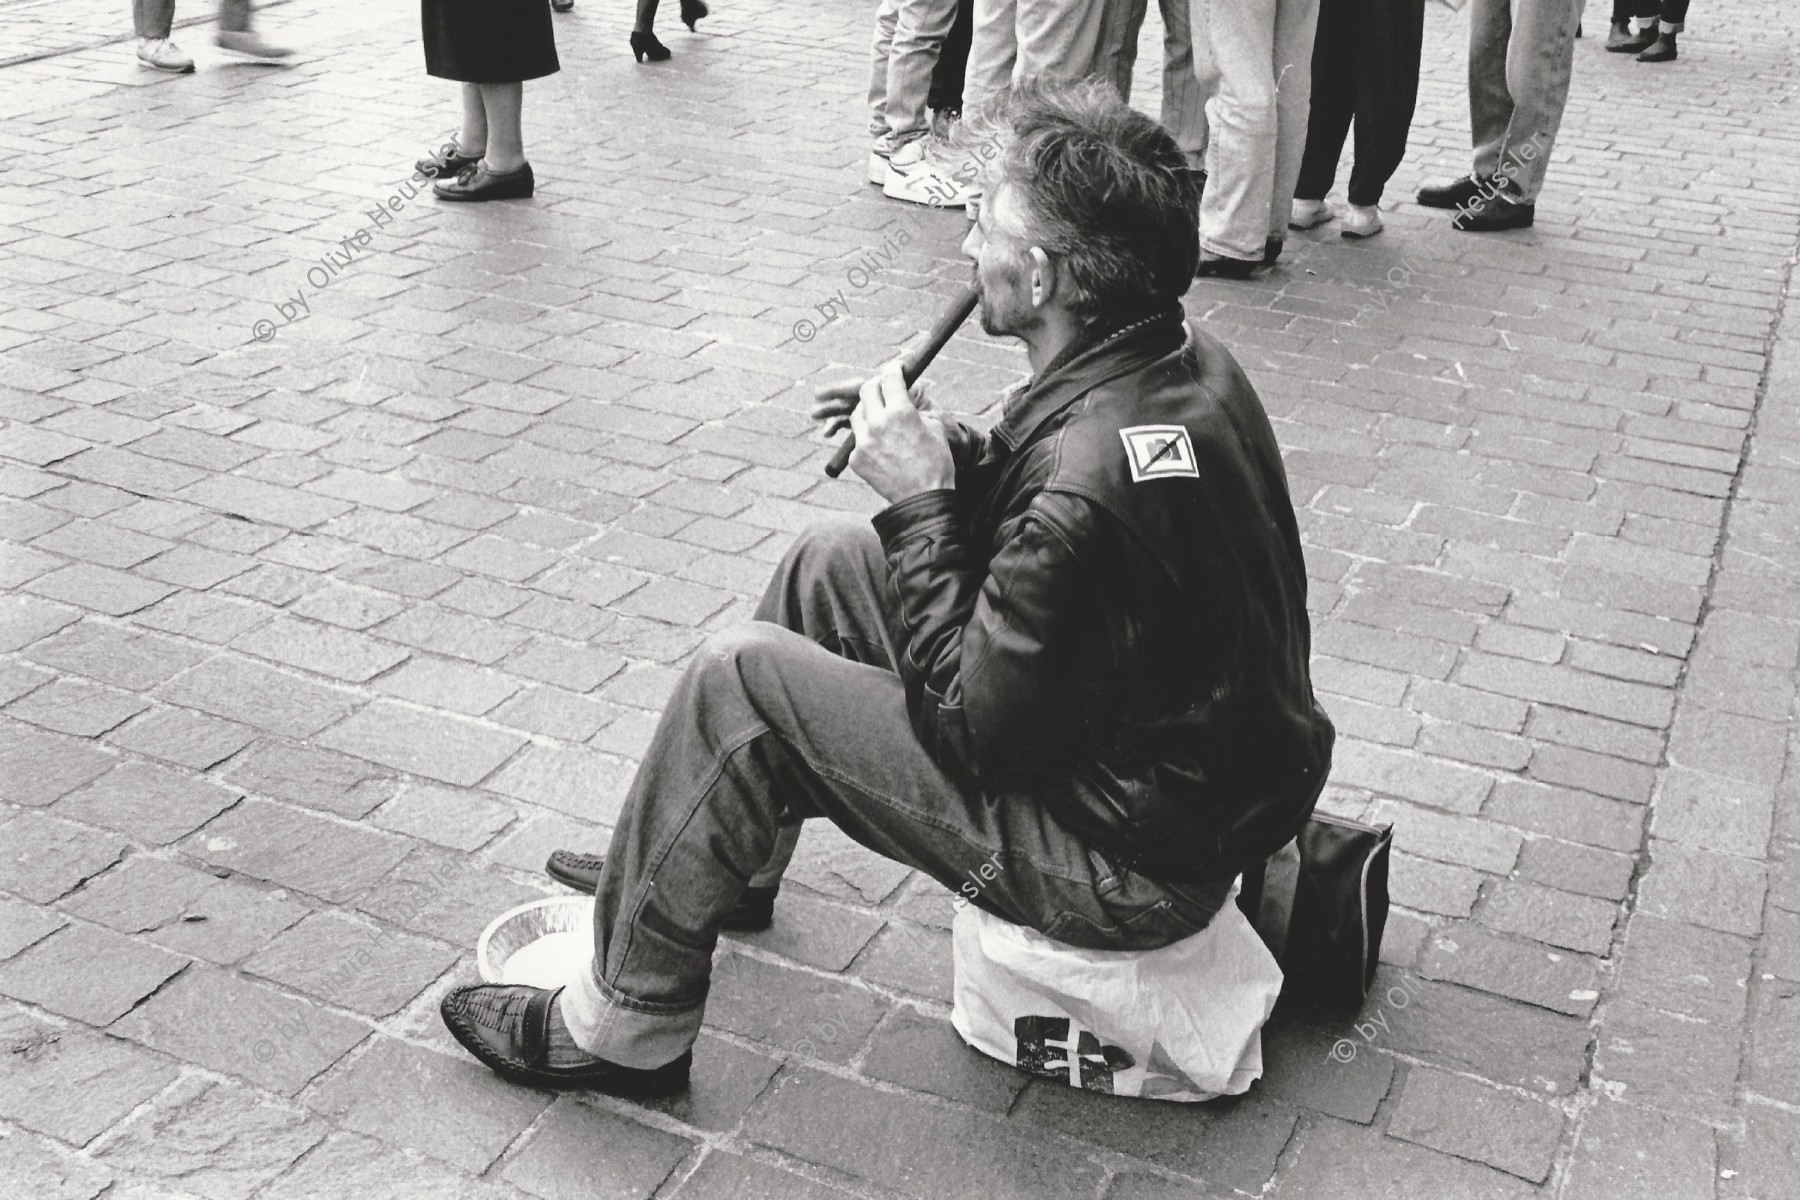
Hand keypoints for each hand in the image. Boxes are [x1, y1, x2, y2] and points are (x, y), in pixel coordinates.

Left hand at [816, 361, 954, 502]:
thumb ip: (917, 410)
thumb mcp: (935, 429)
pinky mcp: (856, 459)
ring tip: (881, 417)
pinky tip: (880, 446)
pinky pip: (857, 440)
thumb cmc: (936, 465)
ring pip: (857, 413)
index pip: (890, 377)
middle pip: (867, 390)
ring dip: (868, 410)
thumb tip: (909, 401)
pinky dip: (867, 438)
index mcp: (901, 412)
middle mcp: (878, 423)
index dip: (893, 369)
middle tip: (884, 389)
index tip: (895, 369)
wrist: (923, 500)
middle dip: (877, 386)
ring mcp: (863, 442)